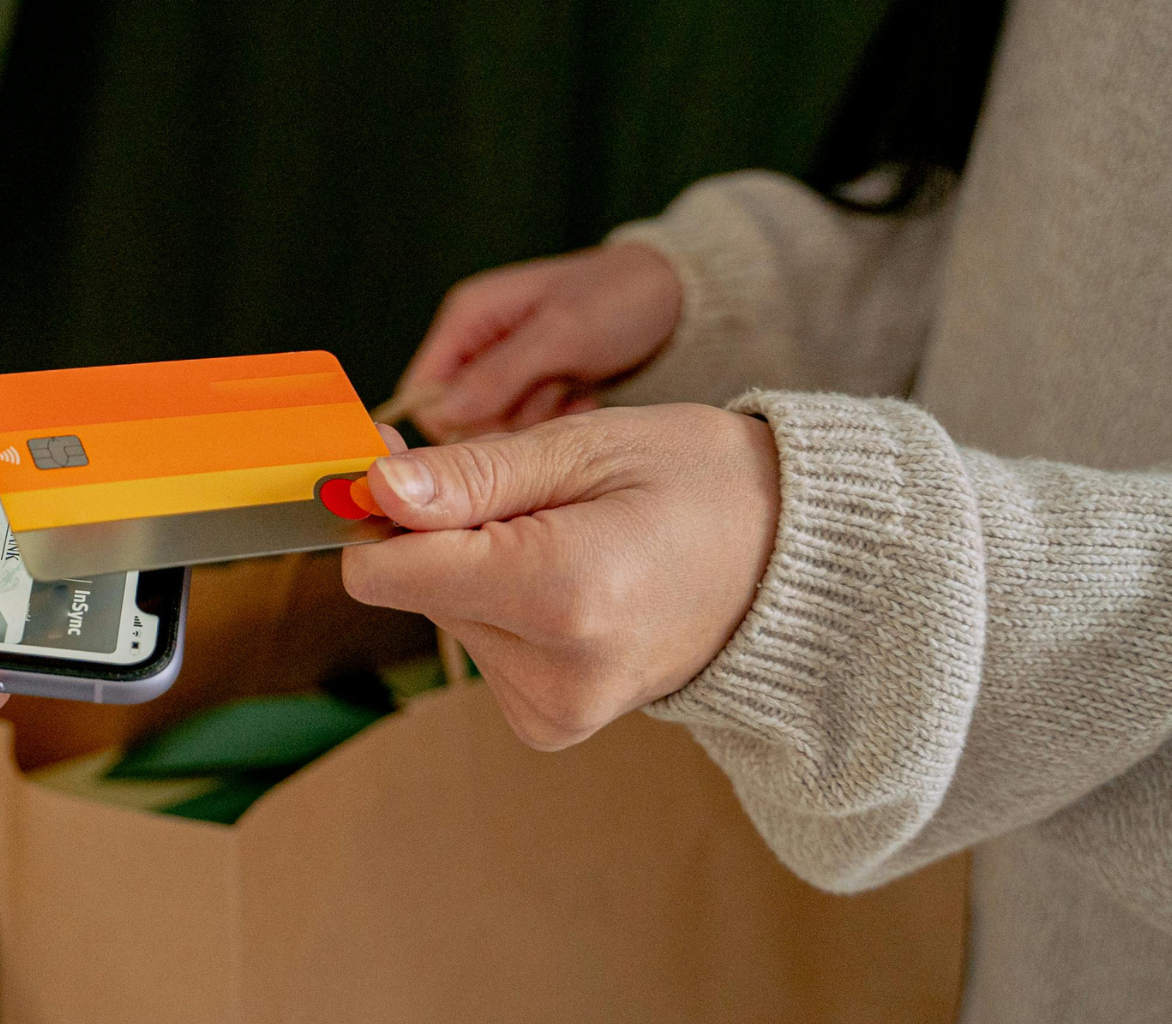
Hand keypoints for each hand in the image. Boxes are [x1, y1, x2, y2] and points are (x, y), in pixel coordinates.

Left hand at [338, 404, 778, 750]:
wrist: (795, 568)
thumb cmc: (703, 485)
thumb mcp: (586, 447)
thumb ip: (471, 476)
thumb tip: (376, 489)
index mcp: (563, 595)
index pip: (389, 571)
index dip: (381, 508)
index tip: (402, 464)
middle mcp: (555, 673)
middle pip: (415, 589)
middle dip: (443, 532)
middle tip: (526, 492)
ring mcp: (555, 711)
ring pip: (445, 615)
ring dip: (480, 570)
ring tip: (571, 538)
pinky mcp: (551, 724)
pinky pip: (481, 648)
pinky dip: (506, 609)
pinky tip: (573, 585)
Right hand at [392, 243, 681, 441]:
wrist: (676, 295)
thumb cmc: (619, 297)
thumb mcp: (562, 333)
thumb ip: (501, 373)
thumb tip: (443, 413)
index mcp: (468, 318)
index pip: (422, 392)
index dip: (449, 423)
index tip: (499, 431)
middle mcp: (477, 346)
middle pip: (458, 418)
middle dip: (506, 420)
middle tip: (552, 395)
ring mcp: (506, 369)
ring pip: (496, 428)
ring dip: (538, 422)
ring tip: (574, 388)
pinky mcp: (534, 388)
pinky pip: (528, 428)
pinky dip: (557, 420)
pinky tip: (584, 394)